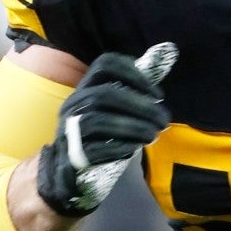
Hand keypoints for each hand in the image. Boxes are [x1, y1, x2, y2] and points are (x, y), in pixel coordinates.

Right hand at [37, 42, 177, 215]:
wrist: (74, 170)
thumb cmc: (103, 134)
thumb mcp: (114, 110)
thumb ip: (132, 91)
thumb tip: (163, 60)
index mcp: (86, 87)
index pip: (105, 64)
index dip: (133, 73)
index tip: (157, 93)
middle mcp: (73, 104)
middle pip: (103, 95)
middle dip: (139, 106)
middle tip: (163, 118)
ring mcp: (67, 130)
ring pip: (98, 121)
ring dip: (133, 127)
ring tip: (154, 134)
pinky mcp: (70, 155)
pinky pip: (93, 149)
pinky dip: (119, 147)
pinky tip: (135, 148)